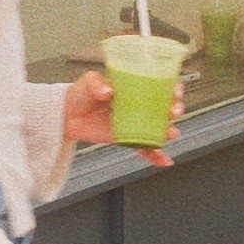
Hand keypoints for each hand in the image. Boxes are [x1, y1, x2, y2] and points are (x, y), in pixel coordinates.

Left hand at [62, 69, 183, 168]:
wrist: (68, 115)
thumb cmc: (81, 94)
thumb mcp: (88, 81)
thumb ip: (97, 83)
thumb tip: (107, 91)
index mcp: (134, 87)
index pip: (160, 85)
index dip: (172, 88)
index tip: (175, 92)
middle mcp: (139, 105)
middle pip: (165, 107)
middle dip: (175, 109)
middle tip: (173, 112)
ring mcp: (135, 123)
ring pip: (159, 128)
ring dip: (169, 131)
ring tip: (169, 133)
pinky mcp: (128, 139)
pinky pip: (146, 149)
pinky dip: (156, 156)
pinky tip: (164, 161)